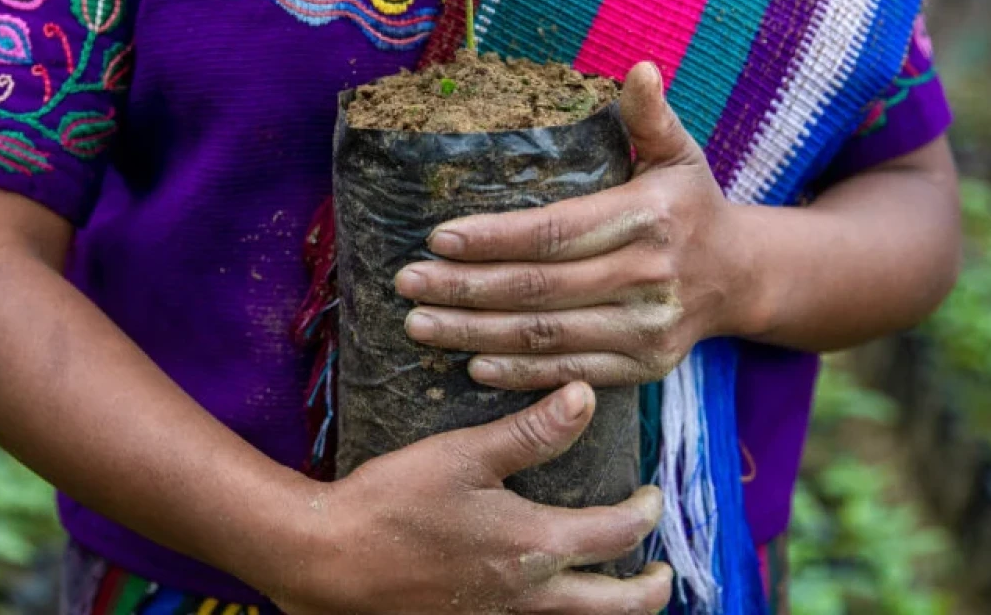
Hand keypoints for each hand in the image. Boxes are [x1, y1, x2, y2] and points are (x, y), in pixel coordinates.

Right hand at [265, 383, 673, 614]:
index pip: (617, 535)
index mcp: (535, 546)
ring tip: (612, 584)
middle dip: (649, 591)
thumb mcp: (463, 455)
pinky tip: (543, 591)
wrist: (327, 562)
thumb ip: (530, 431)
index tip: (652, 495)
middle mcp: (529, 596)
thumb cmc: (392, 503)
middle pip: (617, 609)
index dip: (645, 513)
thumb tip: (584, 396)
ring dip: (608, 607)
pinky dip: (557, 612)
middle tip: (662, 570)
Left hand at [395, 62, 764, 389]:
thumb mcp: (678, 153)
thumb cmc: (691, 204)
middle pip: (540, 288)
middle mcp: (650, 277)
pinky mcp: (643, 367)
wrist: (741, 278)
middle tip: (408, 282)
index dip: (495, 237)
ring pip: (546, 336)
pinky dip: (517, 373)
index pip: (557, 231)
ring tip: (419, 325)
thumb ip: (648, 115)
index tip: (439, 237)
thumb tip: (640, 68)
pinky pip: (569, 373)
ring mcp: (647, 329)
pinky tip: (471, 365)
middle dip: (466, 288)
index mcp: (651, 218)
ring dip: (475, 334)